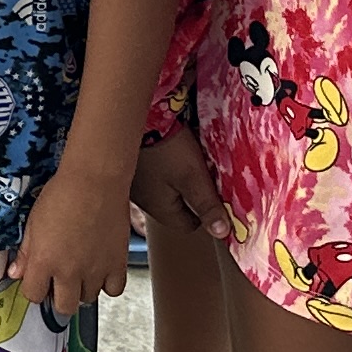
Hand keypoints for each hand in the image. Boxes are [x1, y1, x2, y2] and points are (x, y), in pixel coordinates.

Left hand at [15, 166, 134, 318]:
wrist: (95, 180)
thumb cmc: (60, 195)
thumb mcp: (33, 222)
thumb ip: (25, 252)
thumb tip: (15, 274)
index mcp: (44, 261)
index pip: (34, 295)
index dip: (34, 289)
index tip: (37, 279)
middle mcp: (70, 272)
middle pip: (64, 307)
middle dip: (58, 297)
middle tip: (59, 280)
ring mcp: (96, 270)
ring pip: (88, 299)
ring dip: (82, 288)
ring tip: (80, 268)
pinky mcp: (118, 263)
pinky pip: (114, 290)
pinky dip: (107, 284)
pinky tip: (100, 269)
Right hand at [136, 125, 233, 243]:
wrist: (136, 118)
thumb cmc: (167, 150)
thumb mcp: (193, 178)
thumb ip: (207, 206)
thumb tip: (221, 233)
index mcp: (158, 209)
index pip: (188, 225)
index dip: (205, 213)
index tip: (213, 194)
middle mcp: (142, 201)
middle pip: (175, 207)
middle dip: (191, 195)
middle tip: (202, 175)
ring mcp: (133, 183)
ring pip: (164, 190)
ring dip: (176, 180)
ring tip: (186, 161)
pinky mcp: (129, 166)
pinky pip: (152, 174)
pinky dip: (163, 167)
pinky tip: (168, 151)